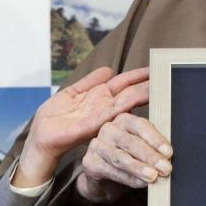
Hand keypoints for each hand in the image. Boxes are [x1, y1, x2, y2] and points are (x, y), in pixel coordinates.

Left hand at [14, 67, 149, 188]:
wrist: (41, 137)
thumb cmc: (54, 117)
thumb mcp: (74, 92)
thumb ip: (91, 81)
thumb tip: (108, 69)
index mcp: (99, 97)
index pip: (123, 83)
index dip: (138, 76)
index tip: (155, 69)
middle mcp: (103, 107)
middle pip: (129, 92)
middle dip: (146, 85)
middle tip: (165, 78)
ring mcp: (99, 117)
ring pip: (124, 103)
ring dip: (140, 96)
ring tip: (157, 88)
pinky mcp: (91, 126)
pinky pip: (109, 115)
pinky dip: (122, 108)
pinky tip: (135, 99)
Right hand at [77, 113, 172, 202]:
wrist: (105, 177)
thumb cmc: (128, 157)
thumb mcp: (142, 148)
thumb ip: (154, 148)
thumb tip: (169, 157)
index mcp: (124, 120)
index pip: (141, 126)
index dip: (155, 140)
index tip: (169, 153)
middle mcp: (109, 129)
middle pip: (131, 142)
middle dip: (150, 156)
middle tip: (165, 168)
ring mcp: (97, 145)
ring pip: (120, 158)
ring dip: (139, 168)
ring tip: (153, 177)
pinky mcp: (90, 162)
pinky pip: (112, 171)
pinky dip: (129, 179)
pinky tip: (140, 183)